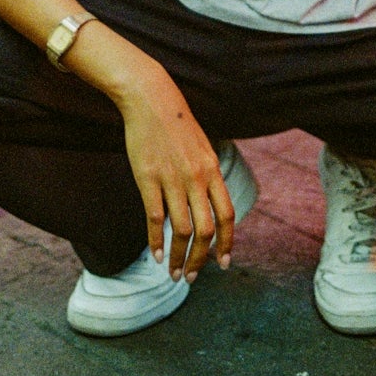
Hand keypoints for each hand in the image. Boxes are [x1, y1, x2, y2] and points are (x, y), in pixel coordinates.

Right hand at [118, 72, 235, 281]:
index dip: (227, 242)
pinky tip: (156, 255)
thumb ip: (207, 176)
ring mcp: (171, 179)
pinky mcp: (147, 178)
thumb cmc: (175, 124)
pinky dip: (156, 241)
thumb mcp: (202, 148)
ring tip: (174, 273)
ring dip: (179, 257)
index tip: (224, 263)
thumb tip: (210, 204)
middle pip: (205, 229)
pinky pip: (154, 218)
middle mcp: (196, 177)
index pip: (227, 215)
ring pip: (181, 229)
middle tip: (192, 277)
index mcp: (212, 169)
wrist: (151, 98)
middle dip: (200, 259)